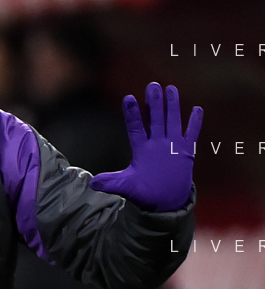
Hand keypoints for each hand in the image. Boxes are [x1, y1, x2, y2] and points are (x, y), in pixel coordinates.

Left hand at [89, 82, 202, 212]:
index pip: (136, 128)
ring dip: (172, 106)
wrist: (164, 203)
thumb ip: (111, 182)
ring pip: (173, 121)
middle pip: (156, 119)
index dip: (132, 114)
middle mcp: (157, 144)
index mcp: (142, 149)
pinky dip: (194, 123)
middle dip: (154, 103)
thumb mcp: (126, 187)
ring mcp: (172, 146)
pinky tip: (197, 109)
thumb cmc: (145, 193)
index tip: (128, 98)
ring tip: (171, 89)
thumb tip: (92, 183)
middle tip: (152, 85)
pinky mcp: (185, 152)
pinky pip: (191, 134)